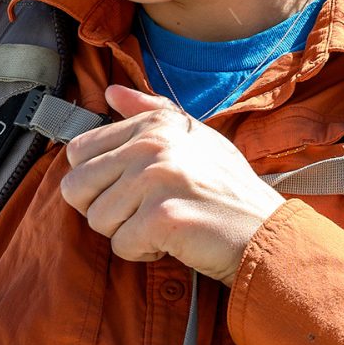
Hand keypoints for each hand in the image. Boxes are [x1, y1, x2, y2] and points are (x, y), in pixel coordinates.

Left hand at [59, 84, 284, 284]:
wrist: (266, 232)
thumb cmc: (228, 190)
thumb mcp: (196, 138)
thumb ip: (151, 112)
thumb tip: (111, 92)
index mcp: (154, 124)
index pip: (79, 152)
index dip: (99, 180)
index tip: (133, 189)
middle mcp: (152, 145)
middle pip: (77, 187)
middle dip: (105, 209)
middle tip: (145, 212)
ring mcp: (156, 180)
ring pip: (97, 220)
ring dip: (127, 232)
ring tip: (165, 224)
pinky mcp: (161, 217)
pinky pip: (121, 245)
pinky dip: (144, 252)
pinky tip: (174, 241)